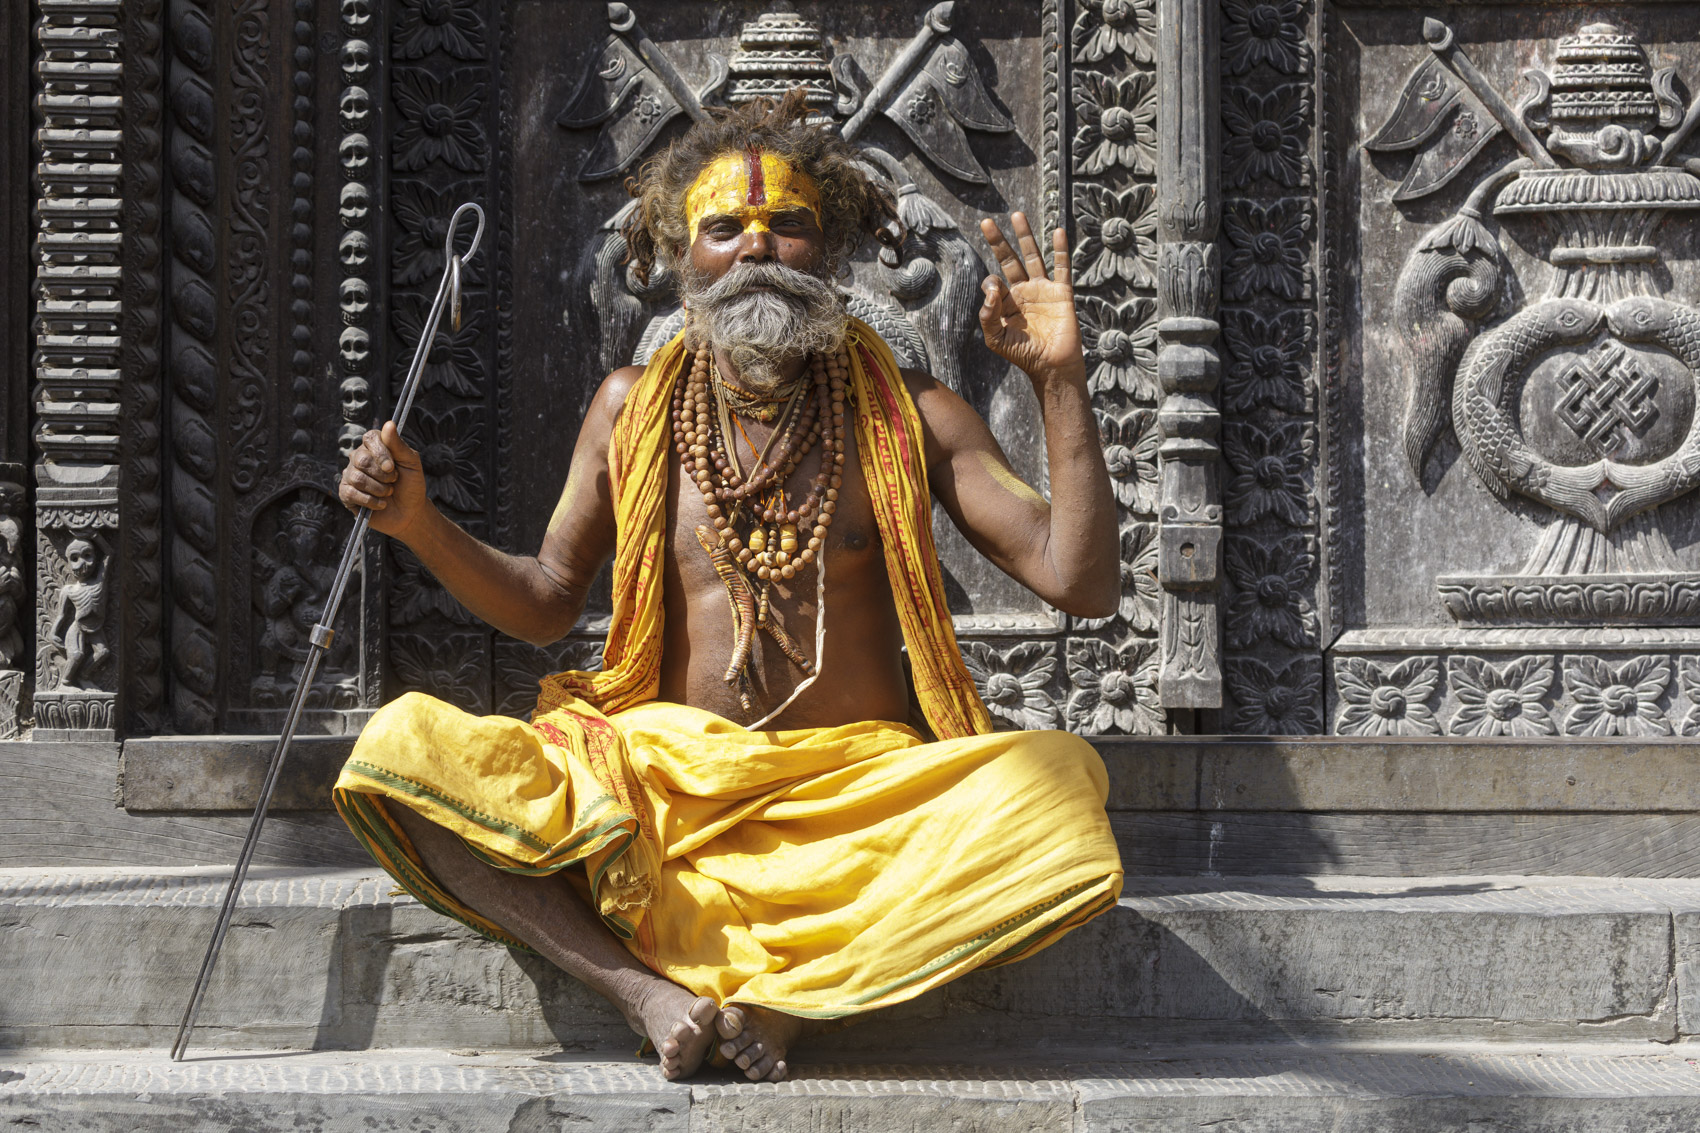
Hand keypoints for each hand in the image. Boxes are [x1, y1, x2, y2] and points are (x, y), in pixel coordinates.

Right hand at [338, 421, 430, 539]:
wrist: (410, 512)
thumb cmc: (411, 485)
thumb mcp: (411, 463)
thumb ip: (399, 445)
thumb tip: (388, 423)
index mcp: (375, 446)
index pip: (369, 438)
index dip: (380, 453)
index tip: (392, 467)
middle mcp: (359, 458)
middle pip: (361, 460)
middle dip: (383, 475)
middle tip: (394, 481)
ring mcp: (350, 475)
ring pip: (357, 478)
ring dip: (379, 489)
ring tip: (389, 493)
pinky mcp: (346, 493)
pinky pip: (352, 493)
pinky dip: (371, 501)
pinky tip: (381, 504)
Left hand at [977, 213, 1084, 386]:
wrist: (1052, 365)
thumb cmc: (1023, 355)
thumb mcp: (996, 339)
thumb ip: (987, 315)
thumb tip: (991, 286)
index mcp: (1006, 303)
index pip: (994, 281)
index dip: (992, 284)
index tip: (997, 293)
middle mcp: (1023, 292)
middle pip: (1009, 260)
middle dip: (998, 241)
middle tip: (987, 222)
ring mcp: (1043, 290)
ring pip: (1033, 256)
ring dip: (1025, 236)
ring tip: (1017, 215)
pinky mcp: (1061, 292)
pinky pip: (1061, 266)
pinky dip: (1060, 249)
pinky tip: (1057, 231)